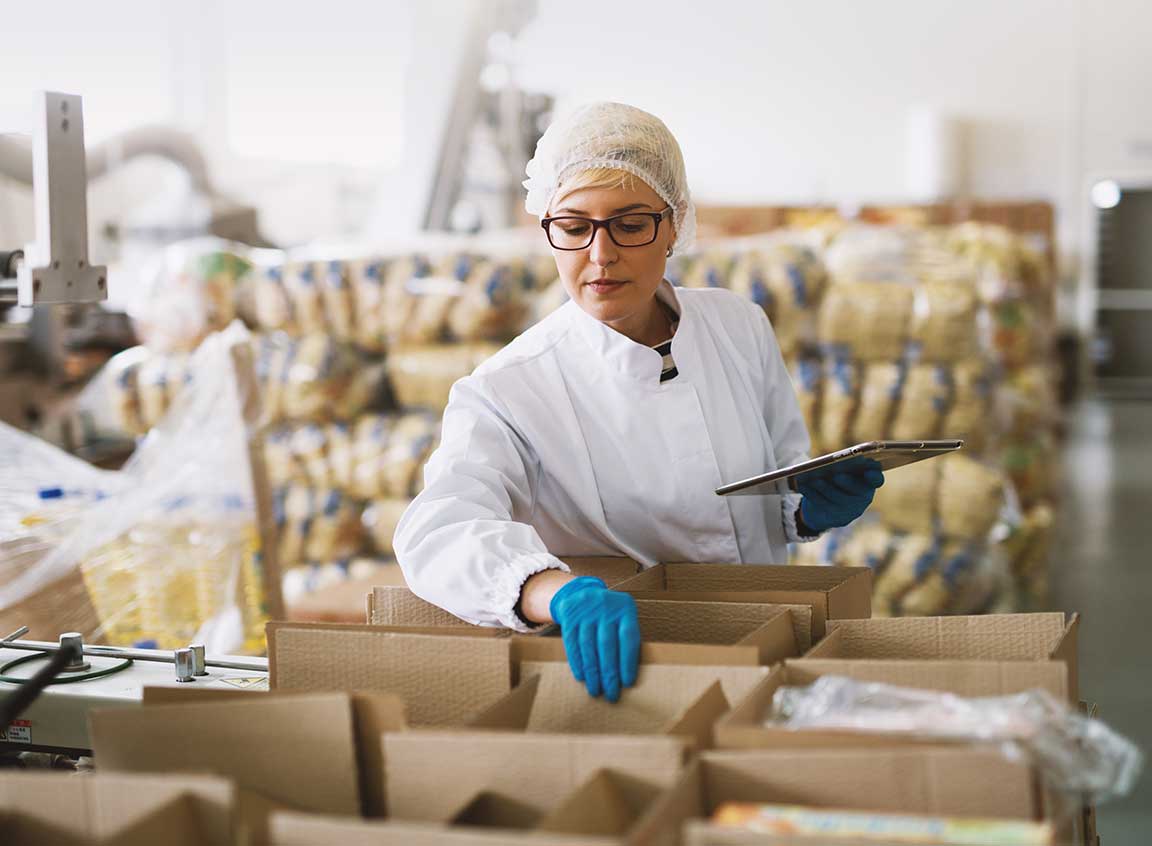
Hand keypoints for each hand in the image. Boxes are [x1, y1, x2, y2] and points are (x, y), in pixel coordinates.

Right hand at [549, 576, 639, 702]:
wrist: (581, 593)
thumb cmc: (609, 616)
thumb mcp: (622, 618)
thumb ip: (627, 639)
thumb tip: (628, 677)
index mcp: (626, 608)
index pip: (628, 638)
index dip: (628, 662)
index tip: (627, 683)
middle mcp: (606, 606)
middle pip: (607, 645)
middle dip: (609, 673)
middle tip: (611, 694)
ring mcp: (586, 610)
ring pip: (589, 646)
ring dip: (592, 672)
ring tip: (596, 690)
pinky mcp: (569, 616)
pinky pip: (573, 643)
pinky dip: (577, 662)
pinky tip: (582, 677)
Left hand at [797, 459, 883, 532]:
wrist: (831, 508)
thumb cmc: (838, 481)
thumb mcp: (843, 473)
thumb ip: (843, 466)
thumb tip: (830, 461)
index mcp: (869, 482)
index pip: (876, 479)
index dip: (874, 476)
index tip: (869, 472)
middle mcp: (863, 497)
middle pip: (857, 490)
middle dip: (847, 483)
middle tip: (837, 475)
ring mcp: (850, 510)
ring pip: (837, 499)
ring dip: (825, 488)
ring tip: (814, 480)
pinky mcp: (835, 518)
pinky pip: (822, 505)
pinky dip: (812, 494)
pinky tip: (802, 485)